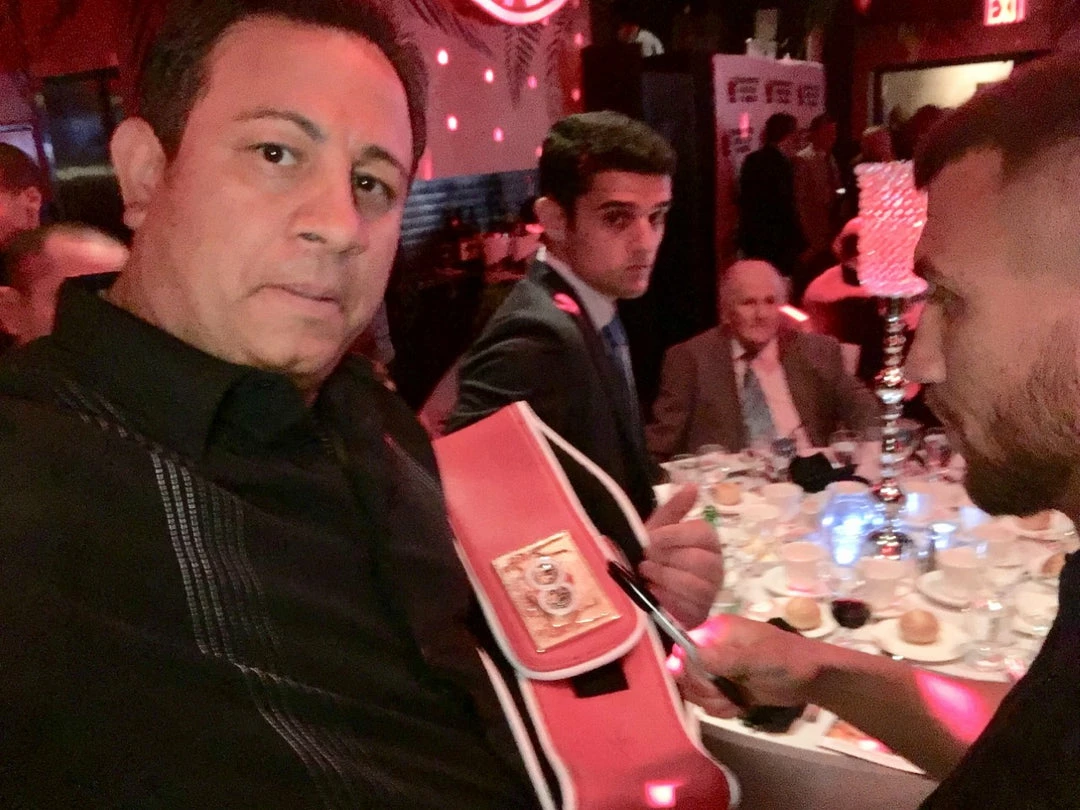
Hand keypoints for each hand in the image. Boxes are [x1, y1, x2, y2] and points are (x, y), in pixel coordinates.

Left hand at [639, 484, 723, 627]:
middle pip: (698, 561)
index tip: (650, 539)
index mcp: (707, 540)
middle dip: (666, 560)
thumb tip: (693, 485)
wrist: (648, 590)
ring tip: (646, 574)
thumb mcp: (659, 528)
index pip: (701, 533)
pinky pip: (687, 606)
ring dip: (664, 578)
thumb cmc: (657, 555)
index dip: (674, 536)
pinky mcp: (701, 612)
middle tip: (645, 560)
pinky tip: (653, 592)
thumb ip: (674, 508)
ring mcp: (711, 591)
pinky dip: (666, 598)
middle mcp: (715, 565)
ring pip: (693, 584)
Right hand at [677, 614, 820, 717]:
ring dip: (714, 701)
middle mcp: (713, 648)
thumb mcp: (754, 658)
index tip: (706, 683)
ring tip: (736, 700)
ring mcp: (719, 669)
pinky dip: (722, 708)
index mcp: (716, 632)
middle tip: (725, 693)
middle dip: (704, 689)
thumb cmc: (786, 660)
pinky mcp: (726, 687)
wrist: (813, 679)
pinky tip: (740, 706)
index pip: (683, 648)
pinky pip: (709, 702)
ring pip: (696, 691)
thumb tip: (681, 653)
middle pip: (686, 673)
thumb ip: (719, 658)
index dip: (686, 669)